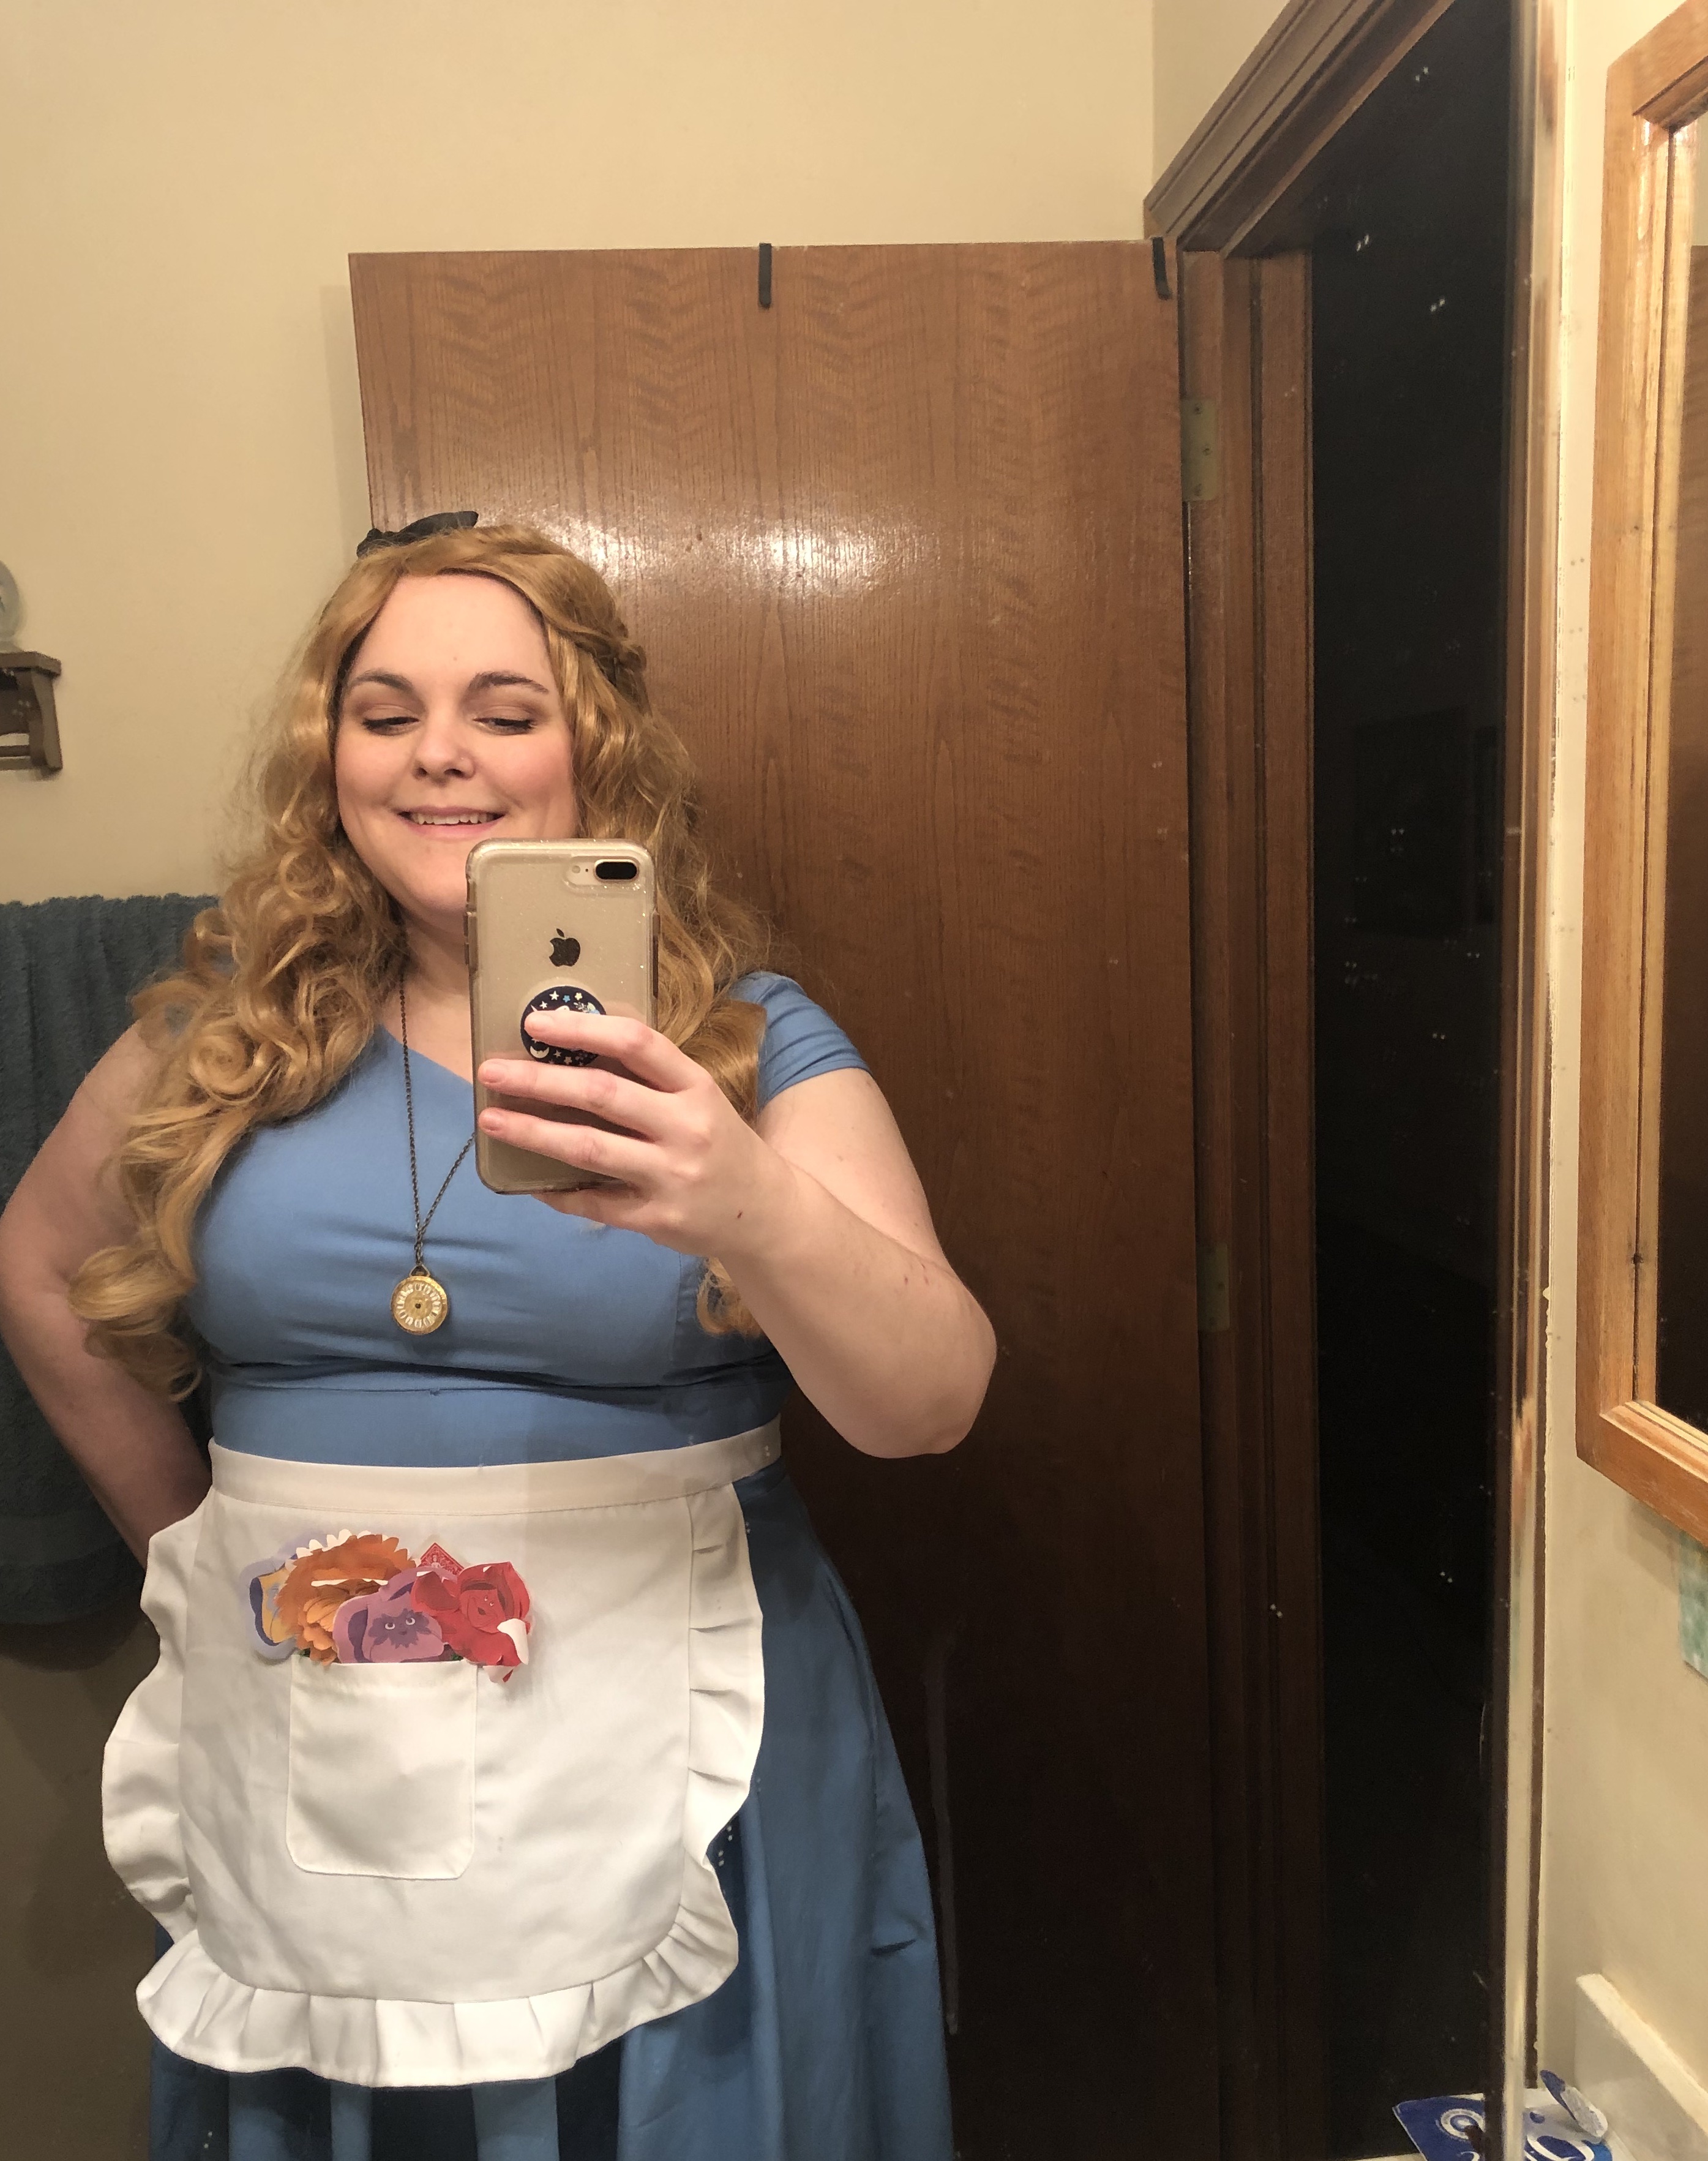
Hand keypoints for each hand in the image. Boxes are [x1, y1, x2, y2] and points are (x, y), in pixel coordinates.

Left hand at [476, 1008, 791, 1252]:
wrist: (766, 1213)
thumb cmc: (720, 1144)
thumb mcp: (699, 1100)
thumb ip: (650, 1080)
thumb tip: (571, 1053)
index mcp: (696, 1087)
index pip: (638, 1043)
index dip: (583, 1028)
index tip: (535, 1022)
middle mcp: (687, 1128)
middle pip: (602, 1094)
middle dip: (539, 1080)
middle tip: (491, 1072)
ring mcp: (672, 1176)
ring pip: (589, 1149)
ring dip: (533, 1132)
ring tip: (491, 1121)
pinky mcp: (658, 1219)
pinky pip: (595, 1202)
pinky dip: (558, 1191)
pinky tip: (529, 1183)